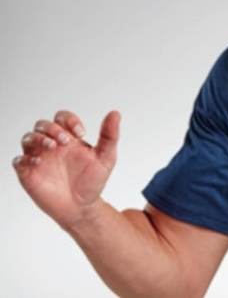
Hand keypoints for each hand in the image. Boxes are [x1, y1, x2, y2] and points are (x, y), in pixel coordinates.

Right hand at [13, 110, 120, 230]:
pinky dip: (25, 159)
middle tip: (66, 141)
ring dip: (39, 139)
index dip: (69, 120)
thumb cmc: (92, 181)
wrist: (82, 207)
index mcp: (69, 139)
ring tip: (52, 147)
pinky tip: (39, 162)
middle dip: (53, 128)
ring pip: (28, 138)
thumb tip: (115, 114)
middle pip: (42, 125)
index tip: (81, 133)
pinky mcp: (29, 173)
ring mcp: (39, 158)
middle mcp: (52, 145)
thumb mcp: (106, 158)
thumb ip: (109, 135)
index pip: (62, 118)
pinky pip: (19, 161)